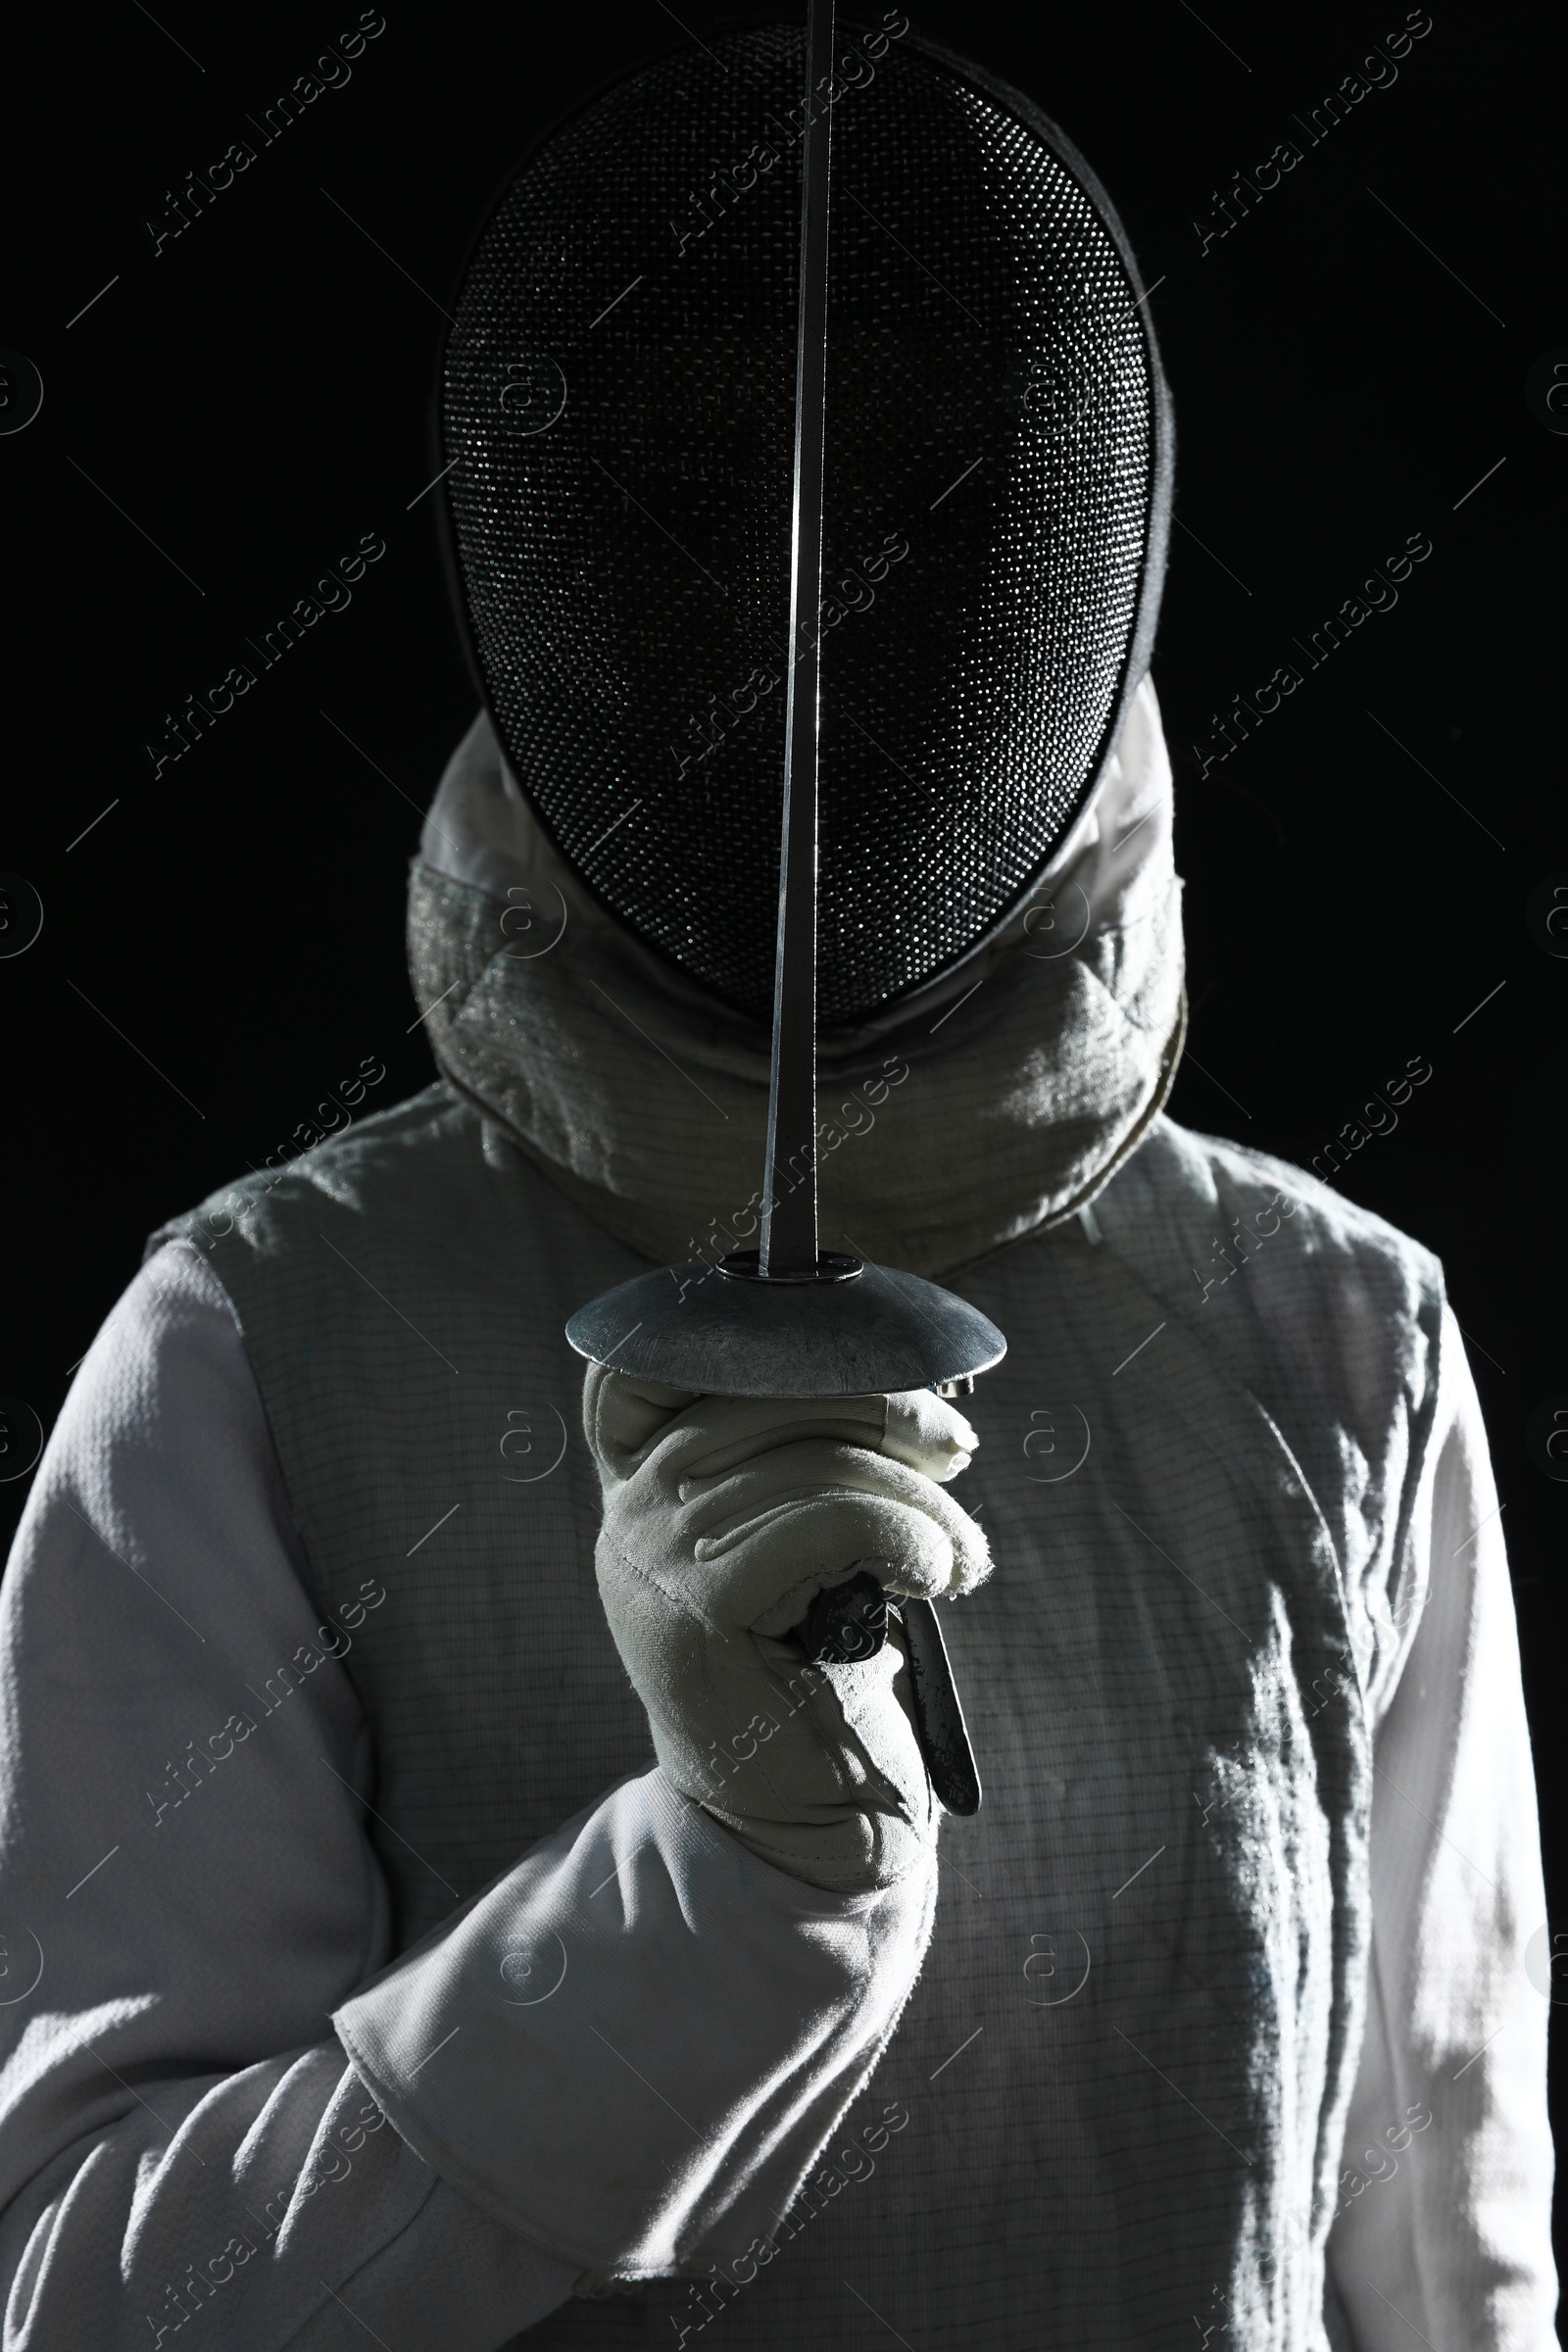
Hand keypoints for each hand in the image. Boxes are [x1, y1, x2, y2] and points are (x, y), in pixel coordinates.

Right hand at [583, 1371, 990, 1891]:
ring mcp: (650, 1557)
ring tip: (962, 1554)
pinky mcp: (696, 1608)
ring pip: (813, 1460)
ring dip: (918, 1495)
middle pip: (762, 1389)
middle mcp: (629, 1511)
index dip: (736, 1327)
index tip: (851, 1351)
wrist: (809, 1821)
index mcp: (643, 1487)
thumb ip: (812, 1458)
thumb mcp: (810, 1546)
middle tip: (956, 1452)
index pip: (638, 1363)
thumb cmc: (825, 1676)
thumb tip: (909, 1377)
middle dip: (883, 1404)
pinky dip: (907, 1535)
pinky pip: (827, 1520)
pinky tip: (938, 1576)